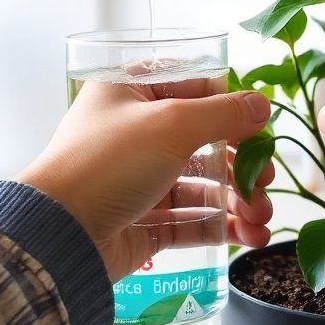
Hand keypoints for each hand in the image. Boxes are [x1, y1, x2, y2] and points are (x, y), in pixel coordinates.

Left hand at [17, 76, 273, 279]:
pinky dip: (220, 226)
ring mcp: (139, 178)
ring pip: (201, 185)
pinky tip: (247, 236)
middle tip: (265, 184)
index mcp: (133, 92)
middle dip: (242, 165)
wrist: (59, 234)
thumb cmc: (106, 164)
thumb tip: (261, 104)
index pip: (196, 89)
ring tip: (261, 220)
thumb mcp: (171, 124)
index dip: (232, 109)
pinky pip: (190, 219)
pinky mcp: (142, 220)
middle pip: (205, 142)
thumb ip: (223, 113)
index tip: (260, 131)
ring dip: (237, 200)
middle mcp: (136, 132)